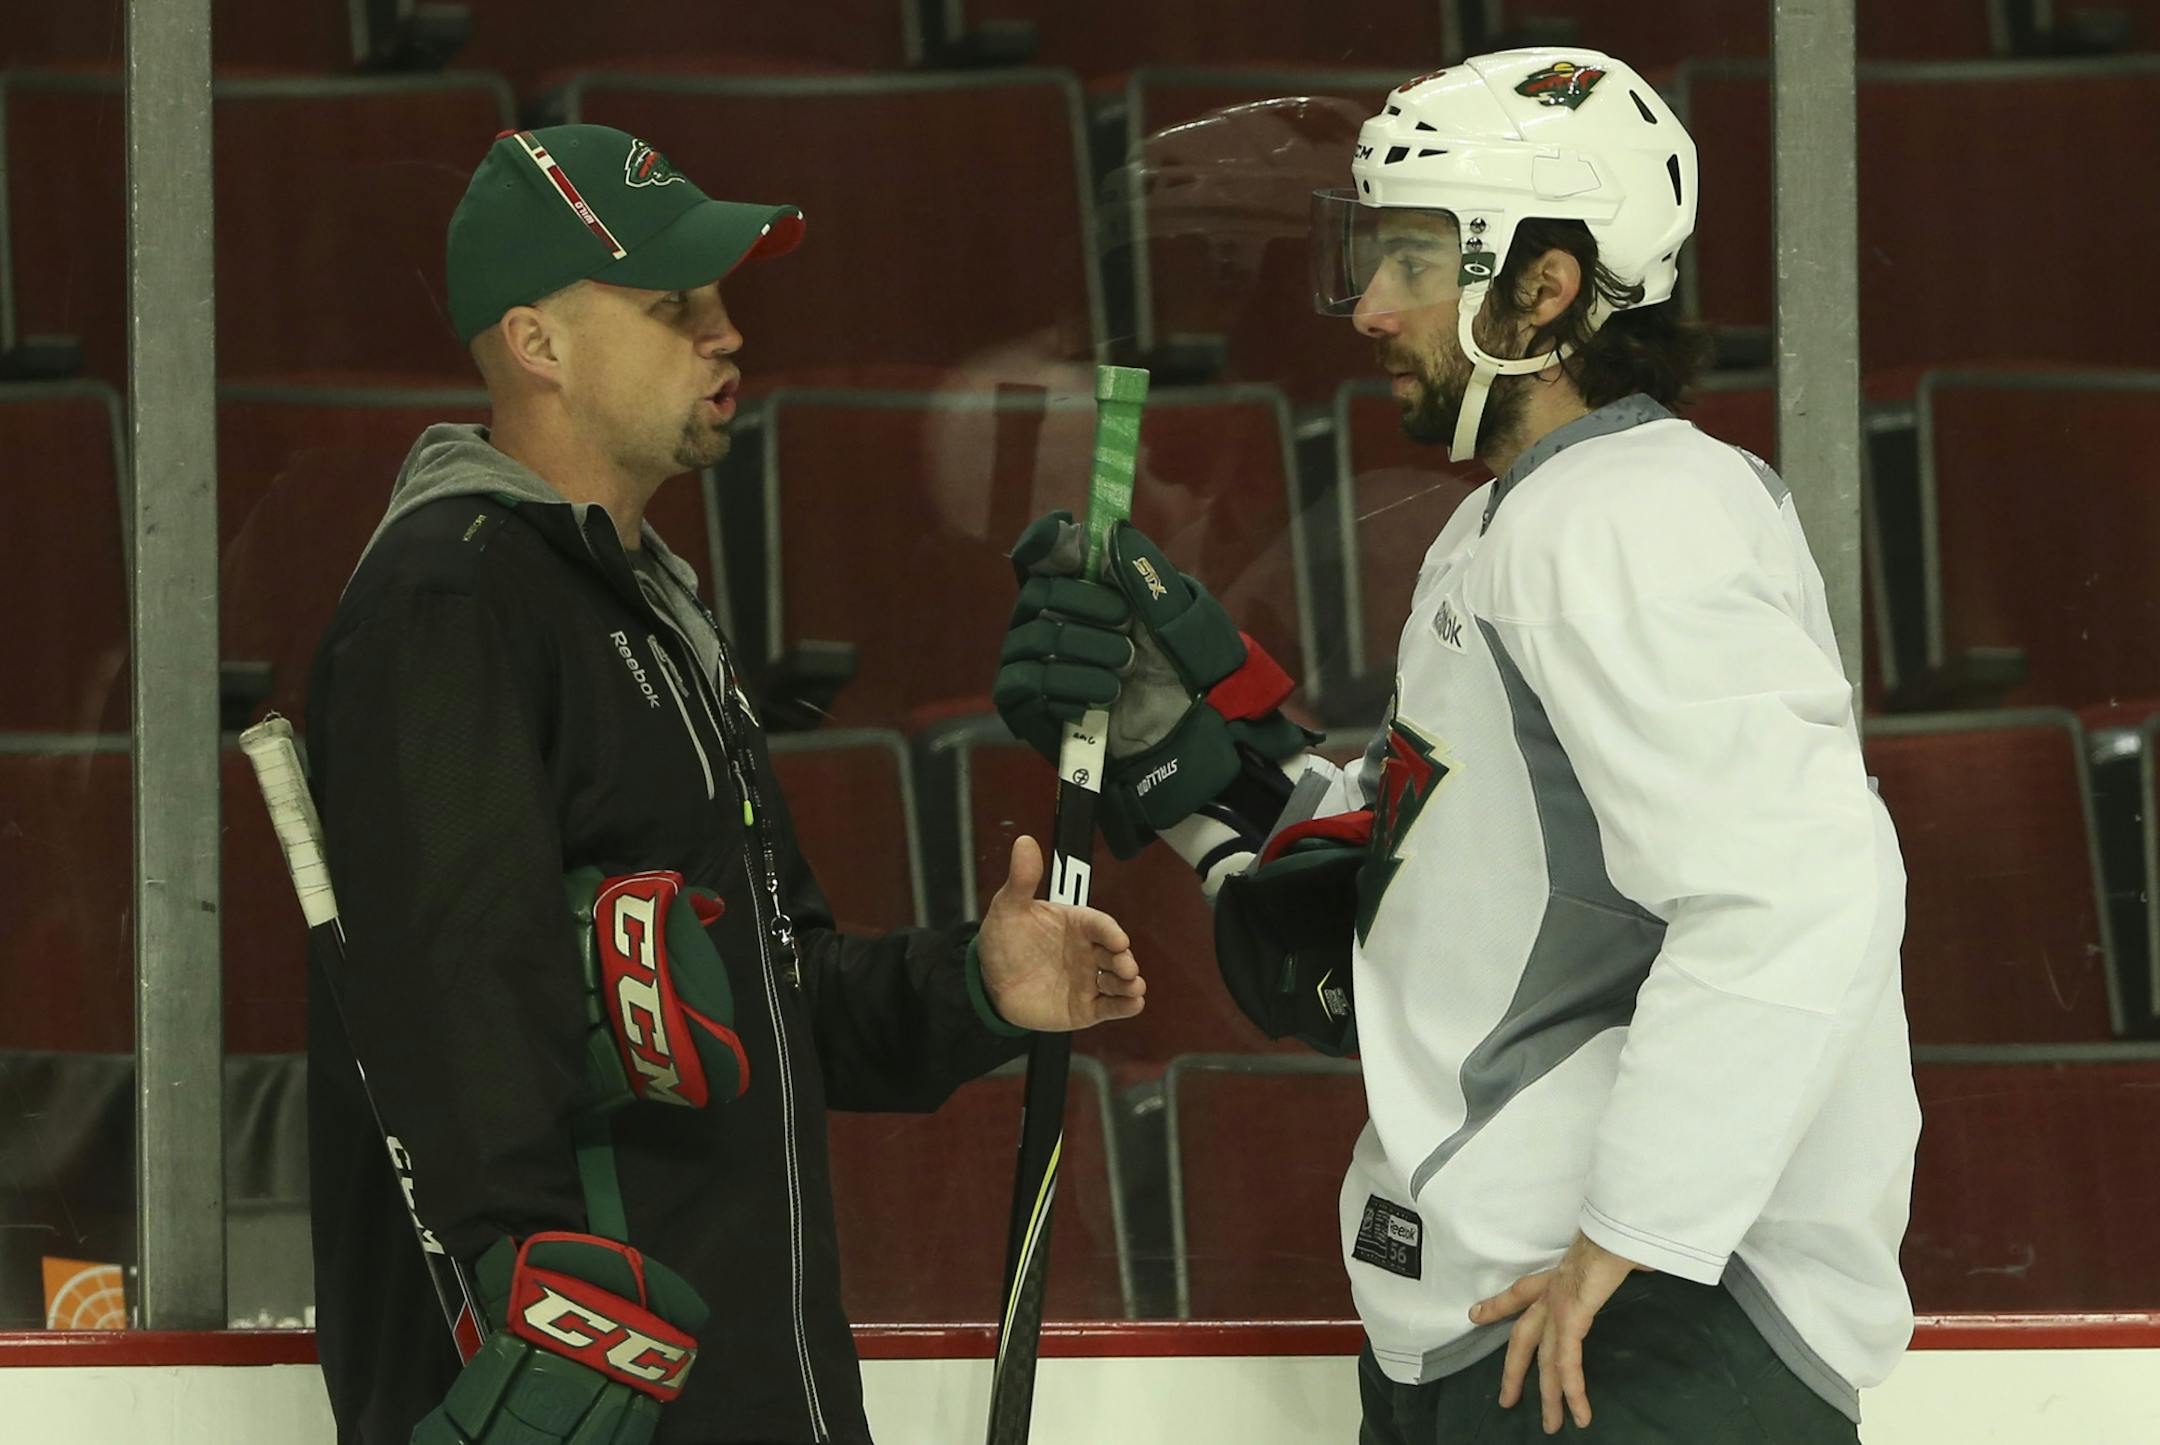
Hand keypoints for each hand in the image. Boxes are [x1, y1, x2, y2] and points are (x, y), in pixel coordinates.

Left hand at [975, 836, 1145, 1030]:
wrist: (989, 982)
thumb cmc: (1005, 940)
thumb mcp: (1008, 907)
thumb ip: (1022, 878)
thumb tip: (1024, 842)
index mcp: (1076, 924)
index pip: (1099, 924)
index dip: (1110, 931)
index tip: (1117, 939)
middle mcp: (1087, 951)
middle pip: (1114, 954)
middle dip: (1124, 959)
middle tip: (1126, 966)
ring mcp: (1087, 979)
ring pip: (1117, 981)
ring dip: (1129, 983)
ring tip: (1133, 987)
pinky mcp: (1084, 1006)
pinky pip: (1108, 1007)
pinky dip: (1124, 1006)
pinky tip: (1133, 1004)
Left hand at [1469, 1231, 1647, 1434]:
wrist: (1619, 1223)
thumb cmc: (1622, 1233)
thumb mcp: (1617, 1252)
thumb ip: (1623, 1263)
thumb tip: (1641, 1262)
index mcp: (1559, 1275)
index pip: (1521, 1292)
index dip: (1497, 1305)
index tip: (1475, 1315)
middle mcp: (1552, 1291)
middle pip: (1523, 1337)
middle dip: (1513, 1370)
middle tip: (1505, 1398)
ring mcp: (1558, 1305)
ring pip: (1545, 1361)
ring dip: (1549, 1397)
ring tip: (1550, 1425)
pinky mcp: (1570, 1317)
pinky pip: (1567, 1363)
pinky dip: (1572, 1391)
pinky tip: (1579, 1414)